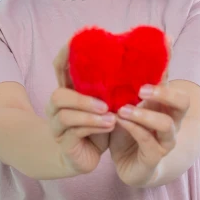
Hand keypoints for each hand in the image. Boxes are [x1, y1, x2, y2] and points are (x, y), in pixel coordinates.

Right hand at [47, 43, 115, 174]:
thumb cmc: (98, 125)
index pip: (59, 68)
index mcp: (68, 90)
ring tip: (112, 118)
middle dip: (82, 98)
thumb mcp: (106, 103)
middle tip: (106, 104)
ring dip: (91, 116)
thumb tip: (142, 61)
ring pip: (66, 116)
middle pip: (58, 95)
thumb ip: (113, 86)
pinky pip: (75, 133)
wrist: (85, 157)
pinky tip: (110, 127)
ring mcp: (58, 126)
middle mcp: (57, 107)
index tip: (74, 42)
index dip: (64, 55)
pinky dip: (94, 128)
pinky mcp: (64, 143)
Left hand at [109, 38, 190, 186]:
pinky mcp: (155, 157)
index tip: (165, 43)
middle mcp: (172, 121)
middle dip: (164, 93)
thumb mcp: (126, 105)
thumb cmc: (128, 132)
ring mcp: (166, 140)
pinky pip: (148, 142)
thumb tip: (115, 54)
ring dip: (143, 114)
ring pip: (166, 124)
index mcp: (164, 105)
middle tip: (142, 89)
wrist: (129, 166)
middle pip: (182, 102)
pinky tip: (119, 122)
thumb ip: (125, 86)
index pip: (171, 80)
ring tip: (123, 110)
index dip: (169, 62)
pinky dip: (133, 130)